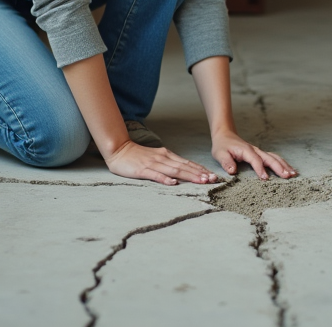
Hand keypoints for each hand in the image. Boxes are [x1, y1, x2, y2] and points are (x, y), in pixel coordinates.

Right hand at [104, 140, 218, 185]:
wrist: (119, 149)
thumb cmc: (137, 156)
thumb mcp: (156, 157)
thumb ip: (168, 164)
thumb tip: (183, 171)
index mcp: (167, 156)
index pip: (187, 163)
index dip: (200, 169)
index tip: (212, 175)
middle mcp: (163, 158)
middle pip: (184, 167)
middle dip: (200, 173)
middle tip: (213, 179)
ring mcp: (153, 164)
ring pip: (174, 170)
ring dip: (189, 176)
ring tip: (201, 181)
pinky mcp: (142, 170)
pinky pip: (155, 175)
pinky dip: (165, 179)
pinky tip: (174, 183)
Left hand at [211, 130, 297, 179]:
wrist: (225, 135)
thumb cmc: (222, 146)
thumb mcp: (219, 154)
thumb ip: (226, 162)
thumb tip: (232, 171)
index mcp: (246, 150)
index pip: (255, 160)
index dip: (260, 169)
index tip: (265, 179)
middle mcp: (255, 150)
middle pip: (270, 158)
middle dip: (279, 167)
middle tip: (288, 176)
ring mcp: (259, 152)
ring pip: (274, 157)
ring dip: (284, 165)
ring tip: (293, 174)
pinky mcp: (260, 154)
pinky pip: (273, 158)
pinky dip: (282, 164)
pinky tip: (288, 170)